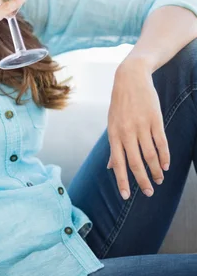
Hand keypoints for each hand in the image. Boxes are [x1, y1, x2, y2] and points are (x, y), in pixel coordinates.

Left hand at [106, 59, 170, 199]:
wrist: (131, 78)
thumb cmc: (120, 104)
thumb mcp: (111, 124)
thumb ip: (113, 146)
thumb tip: (110, 167)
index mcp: (114, 135)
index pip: (118, 163)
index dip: (122, 181)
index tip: (126, 196)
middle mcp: (126, 132)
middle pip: (135, 163)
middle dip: (142, 180)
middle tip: (149, 193)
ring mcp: (141, 126)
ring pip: (150, 155)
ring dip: (156, 170)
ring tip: (159, 180)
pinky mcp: (155, 120)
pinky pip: (161, 143)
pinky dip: (165, 156)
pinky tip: (166, 165)